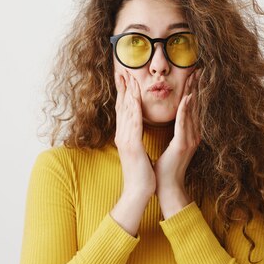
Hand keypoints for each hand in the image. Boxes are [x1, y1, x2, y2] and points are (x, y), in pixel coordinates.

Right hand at [114, 70, 155, 200]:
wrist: (138, 192)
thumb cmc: (141, 175)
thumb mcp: (137, 153)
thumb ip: (135, 141)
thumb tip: (135, 134)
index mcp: (125, 137)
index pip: (123, 111)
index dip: (124, 94)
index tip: (125, 79)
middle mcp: (122, 135)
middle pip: (121, 107)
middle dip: (123, 88)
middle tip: (123, 71)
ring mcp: (125, 140)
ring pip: (126, 111)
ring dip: (128, 93)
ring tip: (129, 77)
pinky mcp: (132, 145)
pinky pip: (134, 123)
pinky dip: (134, 108)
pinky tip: (135, 98)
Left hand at [154, 69, 201, 216]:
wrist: (167, 187)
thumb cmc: (166, 169)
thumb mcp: (171, 146)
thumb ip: (176, 133)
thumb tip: (175, 121)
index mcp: (189, 134)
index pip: (192, 108)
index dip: (193, 90)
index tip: (193, 75)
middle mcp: (193, 135)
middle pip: (195, 106)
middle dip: (196, 87)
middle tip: (198, 69)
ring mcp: (189, 140)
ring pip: (192, 111)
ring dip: (193, 93)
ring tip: (195, 77)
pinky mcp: (182, 145)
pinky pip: (183, 124)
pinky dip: (186, 111)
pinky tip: (187, 99)